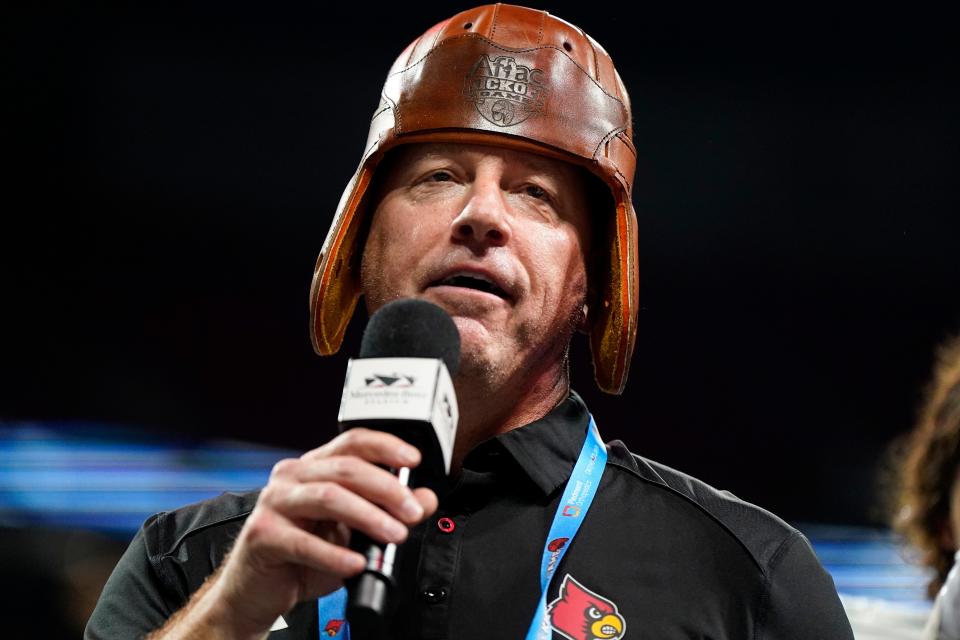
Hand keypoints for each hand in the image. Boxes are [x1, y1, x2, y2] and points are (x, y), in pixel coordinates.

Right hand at [157, 428, 437, 638]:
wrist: (256, 591)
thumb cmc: (301, 557)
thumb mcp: (353, 532)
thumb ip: (388, 511)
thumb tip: (425, 498)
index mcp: (313, 467)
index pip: (352, 442)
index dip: (386, 446)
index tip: (414, 459)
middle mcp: (292, 477)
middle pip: (346, 468)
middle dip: (387, 489)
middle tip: (413, 511)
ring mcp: (274, 503)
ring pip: (329, 497)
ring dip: (368, 516)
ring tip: (395, 535)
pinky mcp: (262, 534)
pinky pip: (303, 542)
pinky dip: (335, 554)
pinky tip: (355, 563)